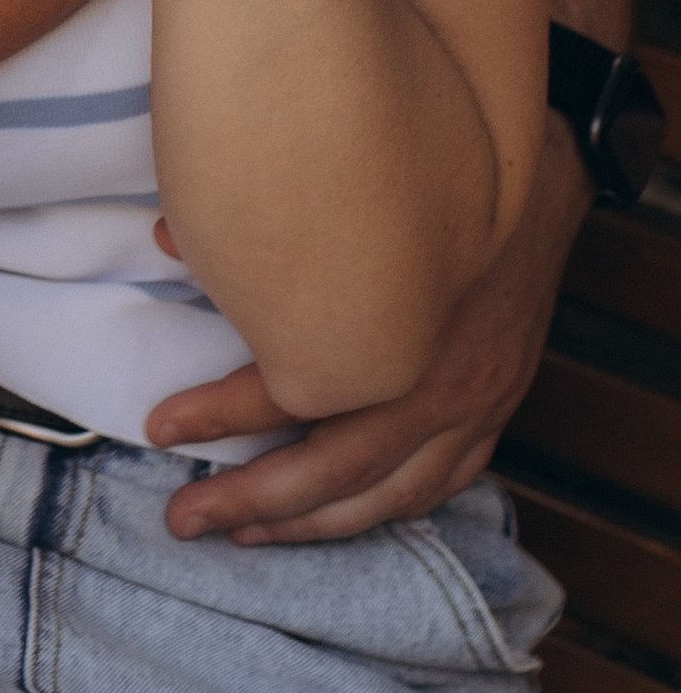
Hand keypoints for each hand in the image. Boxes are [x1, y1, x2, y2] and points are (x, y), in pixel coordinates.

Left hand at [152, 126, 579, 542]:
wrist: (535, 158)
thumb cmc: (426, 168)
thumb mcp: (336, 188)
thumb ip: (253, 226)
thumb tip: (164, 239)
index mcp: (389, 325)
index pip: (291, 389)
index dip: (218, 414)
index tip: (158, 427)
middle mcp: (435, 377)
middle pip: (334, 466)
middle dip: (252, 496)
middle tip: (185, 516)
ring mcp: (474, 398)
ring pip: (387, 492)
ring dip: (313, 522)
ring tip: (247, 534)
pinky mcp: (499, 401)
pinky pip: (443, 480)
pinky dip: (388, 506)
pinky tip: (342, 516)